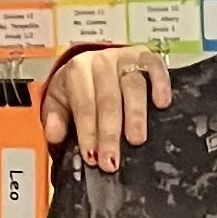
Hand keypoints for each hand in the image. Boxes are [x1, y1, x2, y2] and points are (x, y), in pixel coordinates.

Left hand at [40, 45, 174, 171]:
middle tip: (112, 160)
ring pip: (133, 85)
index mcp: (78, 70)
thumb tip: (54, 135)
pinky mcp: (146, 56)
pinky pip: (155, 66)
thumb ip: (54, 118)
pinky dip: (160, 83)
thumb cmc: (78, 88)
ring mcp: (126, 57)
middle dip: (110, 133)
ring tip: (137, 140)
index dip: (88, 132)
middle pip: (108, 99)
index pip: (84, 104)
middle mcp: (102, 61)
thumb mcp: (59, 101)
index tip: (92, 157)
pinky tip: (162, 104)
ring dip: (136, 115)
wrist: (94, 64)